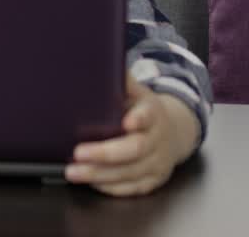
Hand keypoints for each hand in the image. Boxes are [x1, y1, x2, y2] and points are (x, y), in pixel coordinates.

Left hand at [65, 72, 197, 196]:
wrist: (174, 134)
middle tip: (78, 153)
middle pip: (135, 149)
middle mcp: (158, 139)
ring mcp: (158, 162)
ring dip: (100, 174)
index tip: (127, 121)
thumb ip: (122, 81)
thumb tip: (100, 61)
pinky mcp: (153, 181)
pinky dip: (110, 187)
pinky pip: (132, 188)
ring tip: (73, 172)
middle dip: (105, 153)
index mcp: (153, 113)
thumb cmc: (145, 111)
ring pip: (130, 173)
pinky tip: (91, 182)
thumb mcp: (137, 92)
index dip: (139, 119)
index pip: (148, 115)